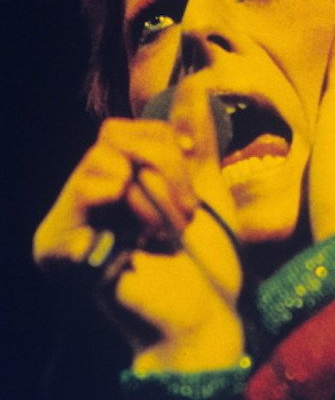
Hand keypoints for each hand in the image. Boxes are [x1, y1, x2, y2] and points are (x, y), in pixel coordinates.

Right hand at [33, 76, 243, 371]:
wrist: (206, 312)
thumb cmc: (209, 259)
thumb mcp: (207, 188)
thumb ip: (197, 140)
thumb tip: (197, 86)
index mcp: (116, 186)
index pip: (124, 129)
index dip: (166, 144)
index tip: (194, 186)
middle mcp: (85, 200)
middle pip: (113, 136)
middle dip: (164, 166)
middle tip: (184, 213)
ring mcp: (68, 222)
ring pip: (102, 160)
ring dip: (150, 193)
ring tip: (163, 231)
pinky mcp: (60, 245)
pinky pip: (87, 190)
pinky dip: (127, 207)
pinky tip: (137, 245)